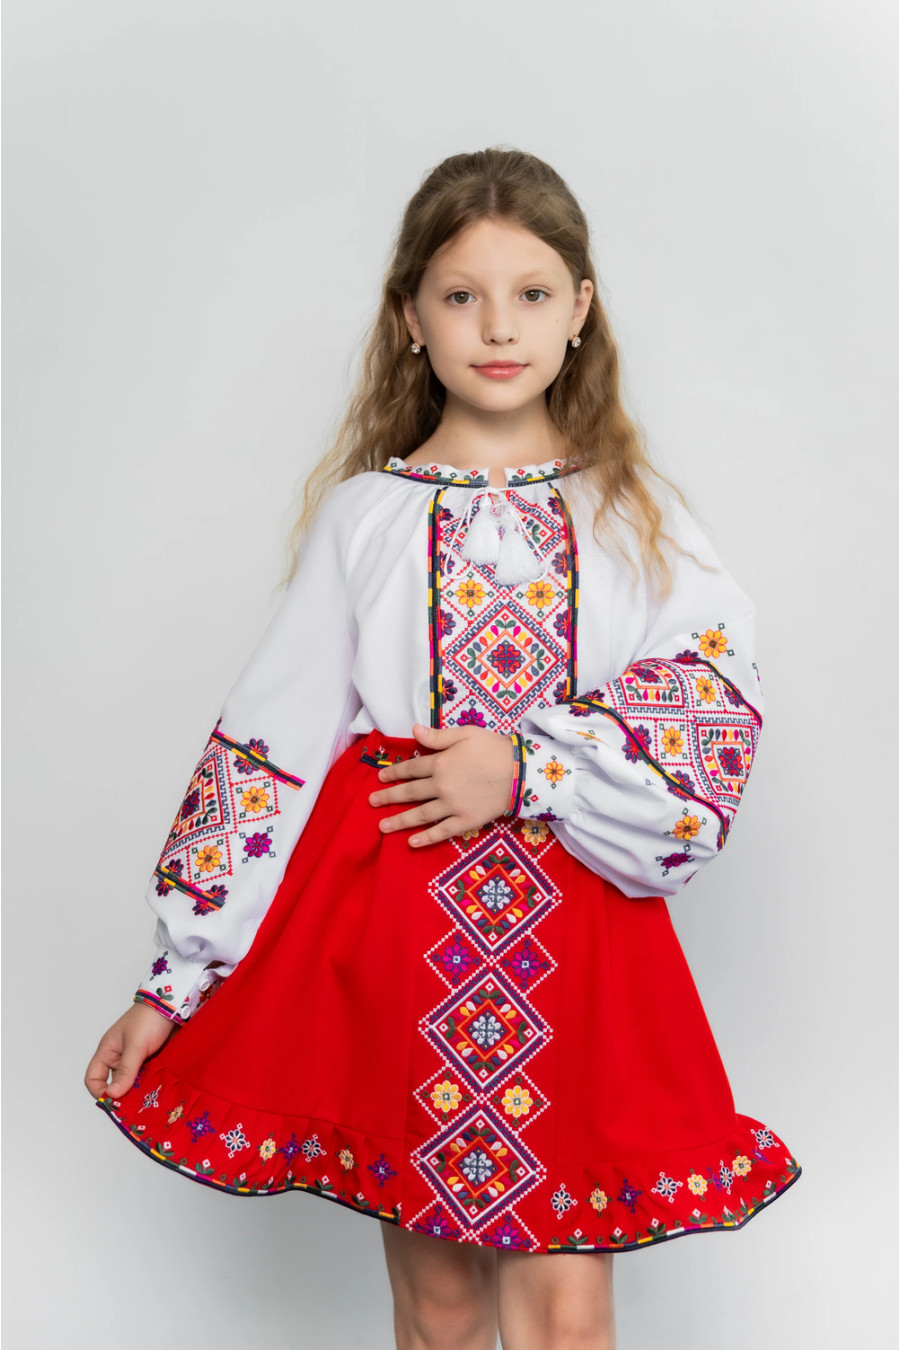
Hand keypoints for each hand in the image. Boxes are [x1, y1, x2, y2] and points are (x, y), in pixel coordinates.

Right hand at [84, 1001, 178, 1100]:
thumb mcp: (135, 1045)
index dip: (99, 1091)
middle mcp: (120, 1058)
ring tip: (148, 1101)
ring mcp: (137, 1061)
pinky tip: (158, 1092)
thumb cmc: (148, 1018)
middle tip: (134, 1106)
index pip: (93, 1078)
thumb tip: (112, 1095)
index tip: (113, 1101)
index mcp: (108, 1052)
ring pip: (133, 1084)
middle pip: (115, 1084)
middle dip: (123, 1096)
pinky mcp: (153, 1061)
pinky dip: (152, 1085)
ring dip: (140, 1092)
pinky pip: (148, 1079)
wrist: (173, 1006)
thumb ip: (125, 1070)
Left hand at [368, 723, 514, 846]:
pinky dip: (426, 838)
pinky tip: (412, 842)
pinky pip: (442, 831)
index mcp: (440, 763)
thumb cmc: (494, 748)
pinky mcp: (465, 821)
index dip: (394, 772)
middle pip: (410, 793)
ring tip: (382, 826)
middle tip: (372, 802)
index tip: (381, 777)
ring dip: (400, 821)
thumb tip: (413, 732)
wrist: (521, 772)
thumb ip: (438, 736)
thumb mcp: (466, 734)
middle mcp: (441, 786)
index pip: (411, 768)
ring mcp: (452, 806)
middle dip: (389, 797)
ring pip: (420, 815)